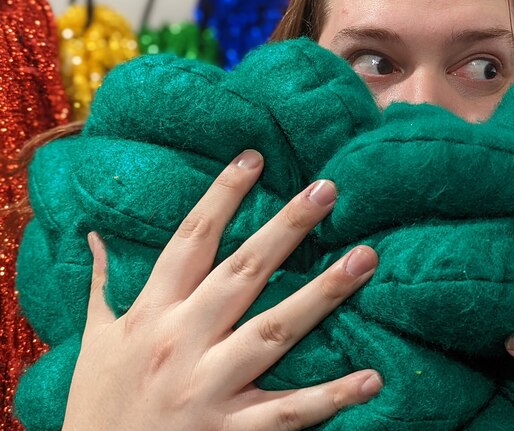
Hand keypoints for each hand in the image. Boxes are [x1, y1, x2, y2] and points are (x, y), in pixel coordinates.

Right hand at [63, 150, 381, 430]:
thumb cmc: (98, 407)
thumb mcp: (94, 343)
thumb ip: (102, 288)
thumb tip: (93, 238)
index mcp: (151, 315)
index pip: (191, 241)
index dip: (222, 195)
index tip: (254, 156)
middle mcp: (181, 342)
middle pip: (243, 272)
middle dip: (286, 228)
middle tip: (327, 190)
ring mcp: (208, 387)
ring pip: (275, 330)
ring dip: (323, 293)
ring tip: (365, 258)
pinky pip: (289, 411)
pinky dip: (331, 396)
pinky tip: (371, 377)